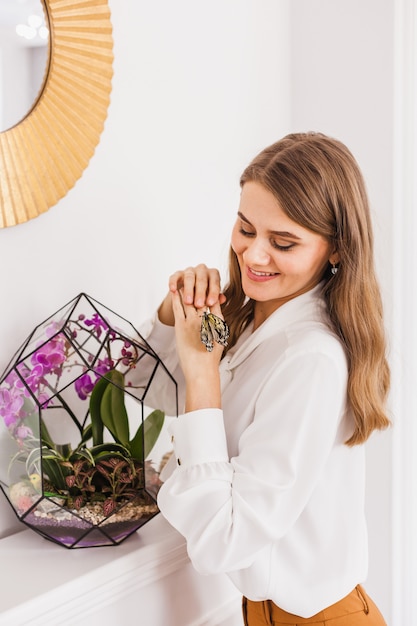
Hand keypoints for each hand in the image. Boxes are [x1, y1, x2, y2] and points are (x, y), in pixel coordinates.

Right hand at [158, 264, 225, 326]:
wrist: (191, 292)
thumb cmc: (205, 295)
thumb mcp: (212, 297)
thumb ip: (216, 298)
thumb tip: (222, 299)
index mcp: (213, 274)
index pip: (215, 282)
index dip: (213, 293)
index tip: (210, 304)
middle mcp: (202, 270)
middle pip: (202, 280)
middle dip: (200, 293)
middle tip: (199, 304)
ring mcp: (190, 271)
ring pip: (189, 278)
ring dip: (188, 290)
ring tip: (188, 302)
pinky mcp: (178, 274)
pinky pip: (175, 276)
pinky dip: (173, 282)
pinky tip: (173, 290)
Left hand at [171, 290, 222, 410]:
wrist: (202, 369)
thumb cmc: (211, 357)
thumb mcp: (220, 337)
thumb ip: (218, 323)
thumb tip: (216, 314)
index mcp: (217, 321)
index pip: (214, 300)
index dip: (210, 291)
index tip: (206, 284)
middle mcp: (206, 318)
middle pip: (202, 296)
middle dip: (199, 286)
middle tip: (194, 276)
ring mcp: (193, 321)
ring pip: (190, 299)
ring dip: (186, 288)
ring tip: (183, 280)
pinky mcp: (181, 325)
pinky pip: (178, 307)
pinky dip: (176, 297)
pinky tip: (174, 290)